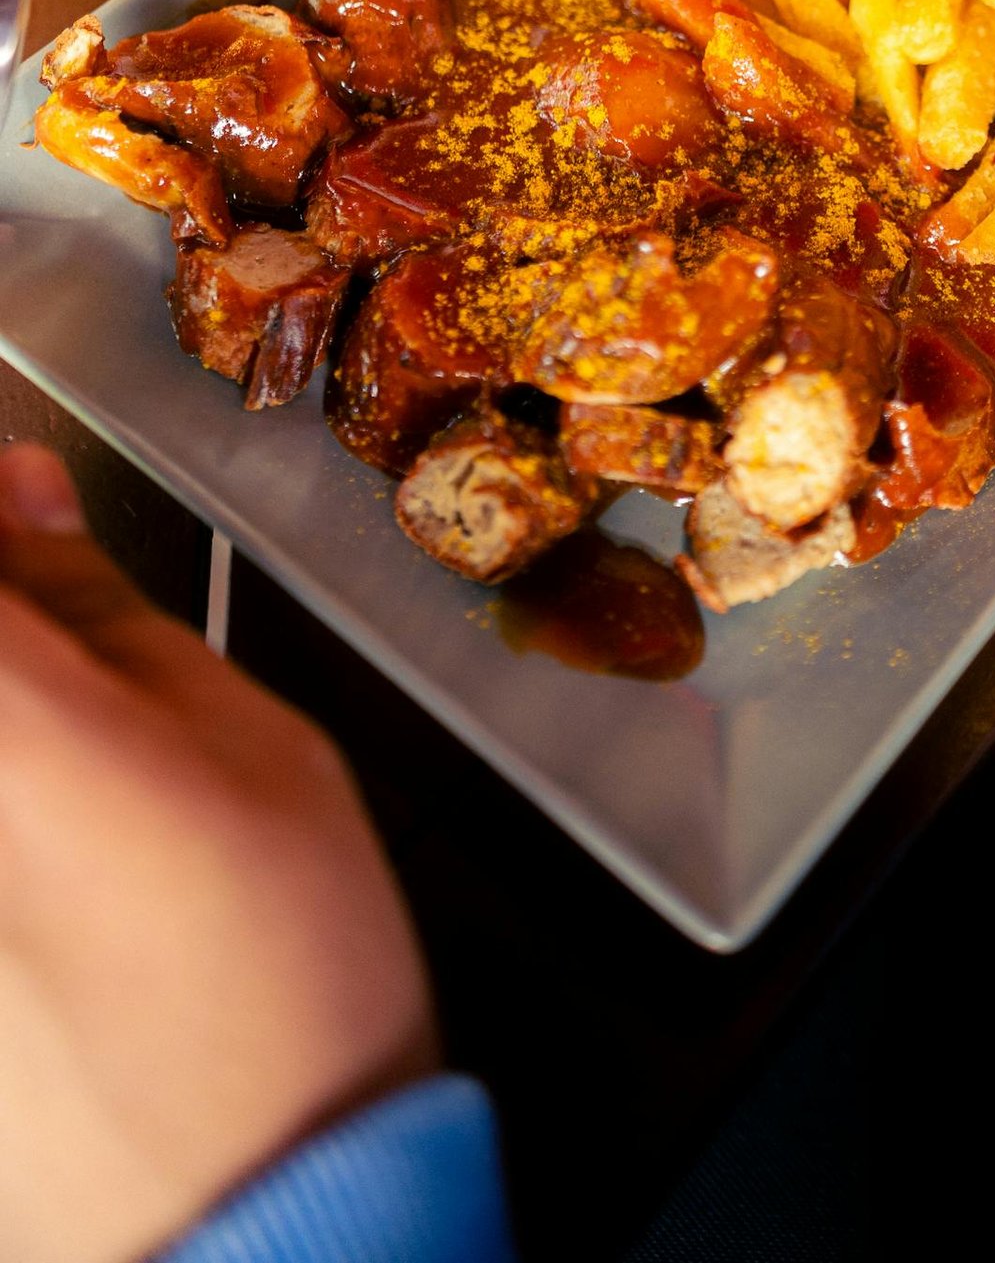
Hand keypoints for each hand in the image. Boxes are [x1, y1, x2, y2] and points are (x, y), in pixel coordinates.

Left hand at [0, 442, 436, 1262]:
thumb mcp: (246, 740)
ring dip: (26, 721)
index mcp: (3, 727)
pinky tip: (65, 855)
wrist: (249, 1213)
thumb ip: (101, 608)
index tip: (24, 493)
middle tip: (62, 619)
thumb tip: (25, 497)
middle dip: (15, 615)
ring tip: (82, 771)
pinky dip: (22, 811)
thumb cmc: (278, 980)